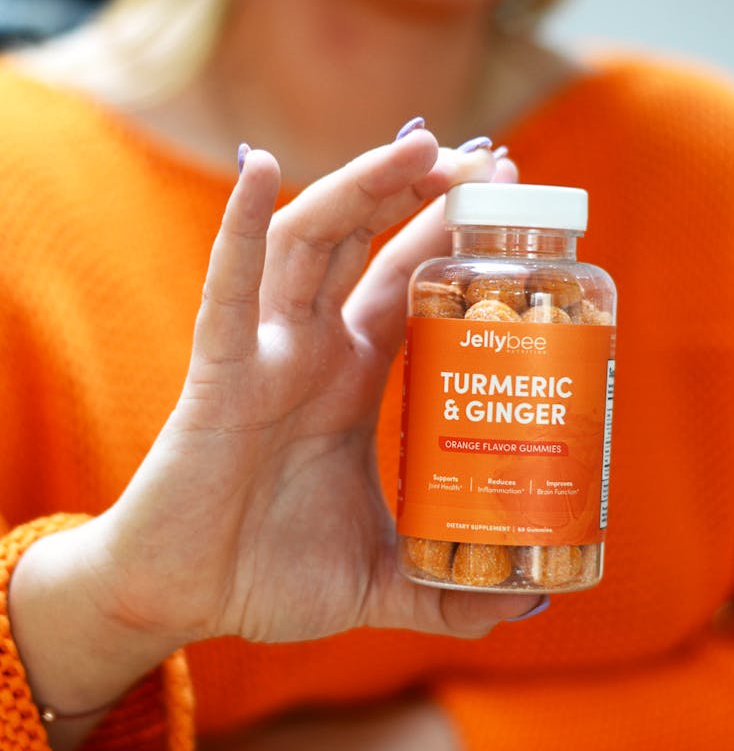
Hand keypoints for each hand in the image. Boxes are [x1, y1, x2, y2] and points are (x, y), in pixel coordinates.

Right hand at [9, 131, 535, 750]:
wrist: (186, 598)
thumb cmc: (270, 576)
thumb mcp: (382, 579)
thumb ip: (452, 592)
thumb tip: (530, 604)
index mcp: (350, 379)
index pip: (406, 284)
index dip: (450, 238)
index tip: (509, 196)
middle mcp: (310, 351)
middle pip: (367, 242)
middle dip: (422, 193)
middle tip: (489, 159)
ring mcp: (263, 355)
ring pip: (307, 244)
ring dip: (358, 188)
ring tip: (419, 146)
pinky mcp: (216, 379)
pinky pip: (227, 295)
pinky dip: (237, 232)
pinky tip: (260, 170)